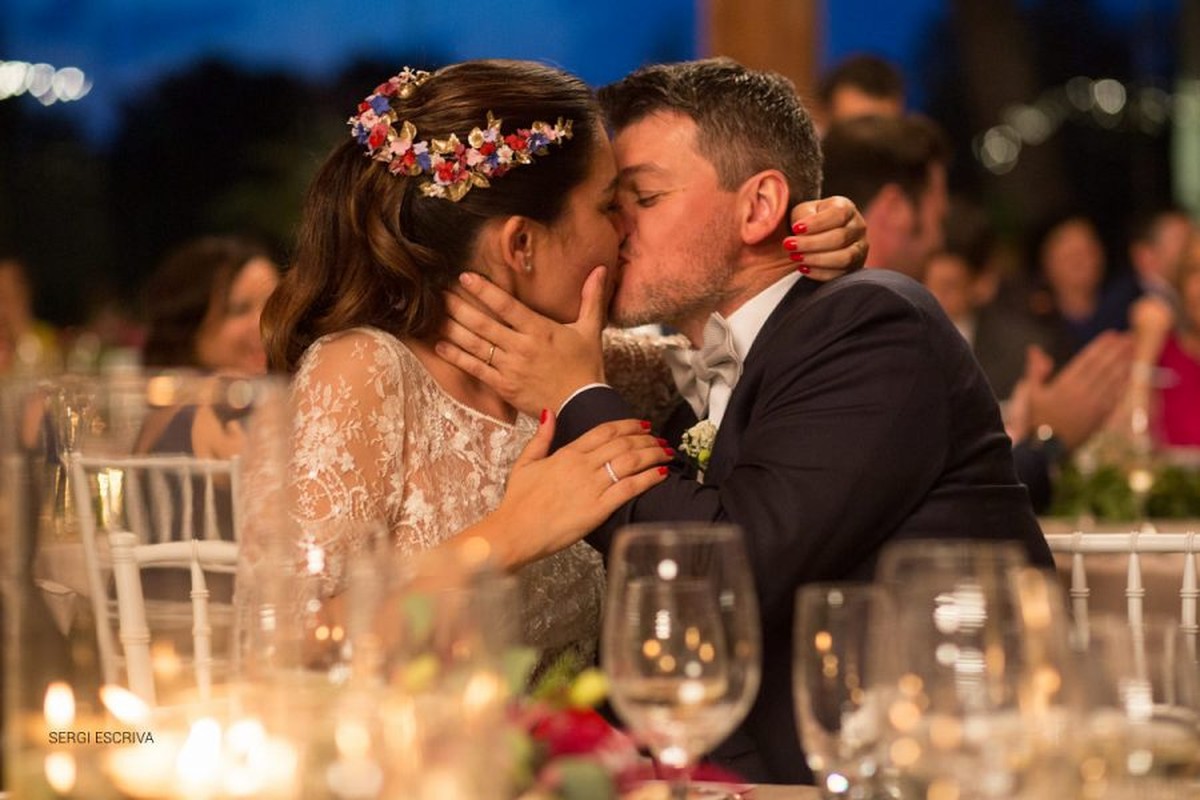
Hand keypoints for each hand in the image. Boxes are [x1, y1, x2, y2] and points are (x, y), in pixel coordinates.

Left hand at [436, 267, 607, 415]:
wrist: (583, 407)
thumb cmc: (587, 368)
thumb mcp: (591, 330)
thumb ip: (592, 298)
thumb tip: (601, 269)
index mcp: (541, 330)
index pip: (507, 305)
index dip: (484, 290)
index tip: (465, 276)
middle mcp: (522, 347)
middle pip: (484, 324)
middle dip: (459, 306)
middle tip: (439, 293)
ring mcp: (511, 368)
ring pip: (477, 345)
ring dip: (454, 329)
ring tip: (435, 315)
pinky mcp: (505, 387)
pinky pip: (477, 370)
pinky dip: (457, 357)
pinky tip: (441, 346)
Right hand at [466, 413, 670, 568]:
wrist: (514, 531)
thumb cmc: (518, 502)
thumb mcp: (525, 463)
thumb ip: (541, 438)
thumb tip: (548, 412)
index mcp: (567, 453)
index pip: (605, 431)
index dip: (628, 425)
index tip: (643, 424)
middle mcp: (582, 465)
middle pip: (623, 443)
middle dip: (647, 439)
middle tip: (661, 439)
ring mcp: (591, 486)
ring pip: (630, 462)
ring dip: (653, 454)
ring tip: (667, 453)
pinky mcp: (598, 509)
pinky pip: (629, 488)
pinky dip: (649, 478)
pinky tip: (662, 474)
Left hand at [784, 195, 868, 279]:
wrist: (815, 235)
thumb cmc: (808, 220)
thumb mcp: (804, 211)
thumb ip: (803, 216)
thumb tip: (799, 230)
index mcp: (846, 208)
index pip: (838, 215)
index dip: (816, 223)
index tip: (796, 228)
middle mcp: (857, 227)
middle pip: (840, 238)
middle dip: (811, 244)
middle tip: (790, 245)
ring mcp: (859, 248)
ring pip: (844, 258)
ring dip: (816, 259)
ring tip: (796, 257)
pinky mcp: (854, 267)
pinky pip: (839, 274)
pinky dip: (819, 273)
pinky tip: (803, 268)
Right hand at [1014, 332, 1133, 450]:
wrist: (1046, 449)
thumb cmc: (1036, 419)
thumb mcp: (1031, 393)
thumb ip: (1035, 370)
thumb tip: (1035, 349)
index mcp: (1065, 385)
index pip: (1087, 360)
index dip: (1100, 346)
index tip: (1111, 334)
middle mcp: (1082, 392)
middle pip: (1103, 366)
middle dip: (1117, 350)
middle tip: (1129, 337)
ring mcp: (1093, 405)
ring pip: (1112, 379)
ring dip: (1124, 362)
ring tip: (1132, 349)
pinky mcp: (1100, 417)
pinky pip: (1115, 396)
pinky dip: (1124, 383)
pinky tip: (1129, 373)